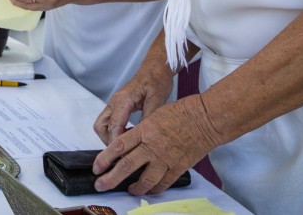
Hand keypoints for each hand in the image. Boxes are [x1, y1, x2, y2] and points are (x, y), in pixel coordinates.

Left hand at [92, 95, 218, 195]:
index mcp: (144, 130)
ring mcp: (165, 158)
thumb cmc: (181, 112)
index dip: (105, 159)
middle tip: (101, 185)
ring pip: (144, 180)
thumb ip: (141, 131)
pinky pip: (163, 183)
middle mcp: (152, 146)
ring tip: (129, 189)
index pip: (118, 146)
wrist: (206, 119)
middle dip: (110, 178)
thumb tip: (127, 144)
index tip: (97, 167)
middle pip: (126, 166)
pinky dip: (154, 189)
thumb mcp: (154, 114)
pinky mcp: (178, 167)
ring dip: (134, 188)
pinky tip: (149, 190)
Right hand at [94, 59, 174, 144]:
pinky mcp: (118, 106)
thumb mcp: (157, 99)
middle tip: (125, 151)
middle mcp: (114, 102)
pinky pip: (109, 122)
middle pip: (100, 127)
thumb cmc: (157, 80)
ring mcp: (114, 104)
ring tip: (128, 145)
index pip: (113, 126)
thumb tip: (144, 138)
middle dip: (109, 142)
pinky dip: (115, 132)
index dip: (117, 144)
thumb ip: (149, 118)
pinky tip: (130, 136)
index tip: (125, 157)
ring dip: (110, 137)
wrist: (156, 67)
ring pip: (102, 125)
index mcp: (122, 100)